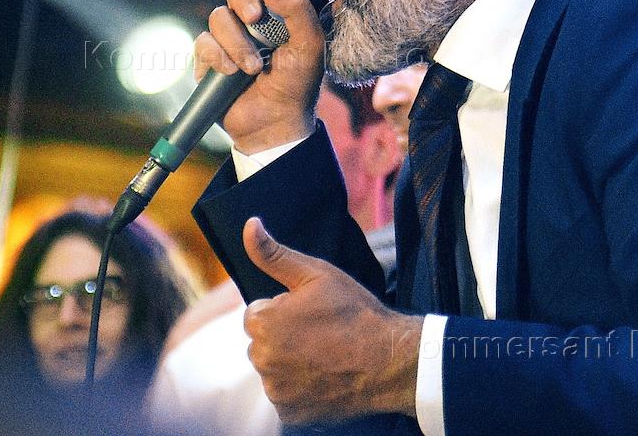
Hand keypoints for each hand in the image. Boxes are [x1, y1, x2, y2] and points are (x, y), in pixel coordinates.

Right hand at [193, 0, 324, 153]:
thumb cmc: (297, 85)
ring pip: (218, 16)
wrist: (275, 125)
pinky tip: (231, 73)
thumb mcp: (310, 46)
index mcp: (278, 9)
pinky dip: (218, 57)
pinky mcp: (209, 57)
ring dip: (237, 42)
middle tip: (254, 18)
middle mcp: (251, 18)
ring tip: (253, 68)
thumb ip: (297, 8)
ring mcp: (228, 37)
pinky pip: (203, 42)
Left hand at [241, 218, 421, 424]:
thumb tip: (249, 225)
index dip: (283, 311)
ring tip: (324, 356)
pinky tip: (323, 378)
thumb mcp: (315, 273)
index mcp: (263, 322)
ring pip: (273, 370)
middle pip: (262, 344)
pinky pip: (285, 397)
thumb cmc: (354, 312)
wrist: (388, 360)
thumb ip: (274, 253)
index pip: (257, 314)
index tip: (310, 313)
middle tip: (320, 334)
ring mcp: (275, 389)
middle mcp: (261, 358)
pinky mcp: (290, 412)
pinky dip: (299, 390)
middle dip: (282, 338)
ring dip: (290, 364)